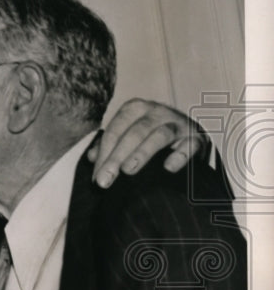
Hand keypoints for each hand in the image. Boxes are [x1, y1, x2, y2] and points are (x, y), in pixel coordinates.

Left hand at [89, 98, 206, 187]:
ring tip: (128, 170)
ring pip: (160, 135)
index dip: (104, 154)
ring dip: (143, 152)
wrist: (191, 136)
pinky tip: (168, 168)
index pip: (115, 130)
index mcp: (136, 109)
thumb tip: (91, 158)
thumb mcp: (129, 136)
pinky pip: (190, 145)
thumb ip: (109, 145)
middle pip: (134, 133)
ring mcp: (179, 123)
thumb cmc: (151, 137)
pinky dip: (179, 155)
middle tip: (105, 180)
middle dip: (116, 157)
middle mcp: (157, 111)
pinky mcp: (198, 137)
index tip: (96, 178)